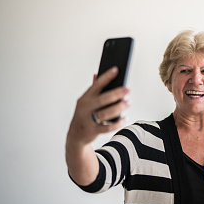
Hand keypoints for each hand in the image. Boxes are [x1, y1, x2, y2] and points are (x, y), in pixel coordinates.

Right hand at [66, 67, 129, 184]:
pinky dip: (117, 123)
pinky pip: (107, 127)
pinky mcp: (93, 131)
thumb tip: (97, 73)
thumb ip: (93, 88)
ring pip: (105, 114)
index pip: (96, 85)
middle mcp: (85, 108)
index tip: (116, 70)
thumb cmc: (85, 113)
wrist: (76, 134)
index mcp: (85, 98)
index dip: (106, 77)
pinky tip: (125, 118)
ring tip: (128, 103)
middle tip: (127, 89)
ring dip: (118, 108)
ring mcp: (88, 120)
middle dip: (116, 93)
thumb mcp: (86, 100)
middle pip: (102, 99)